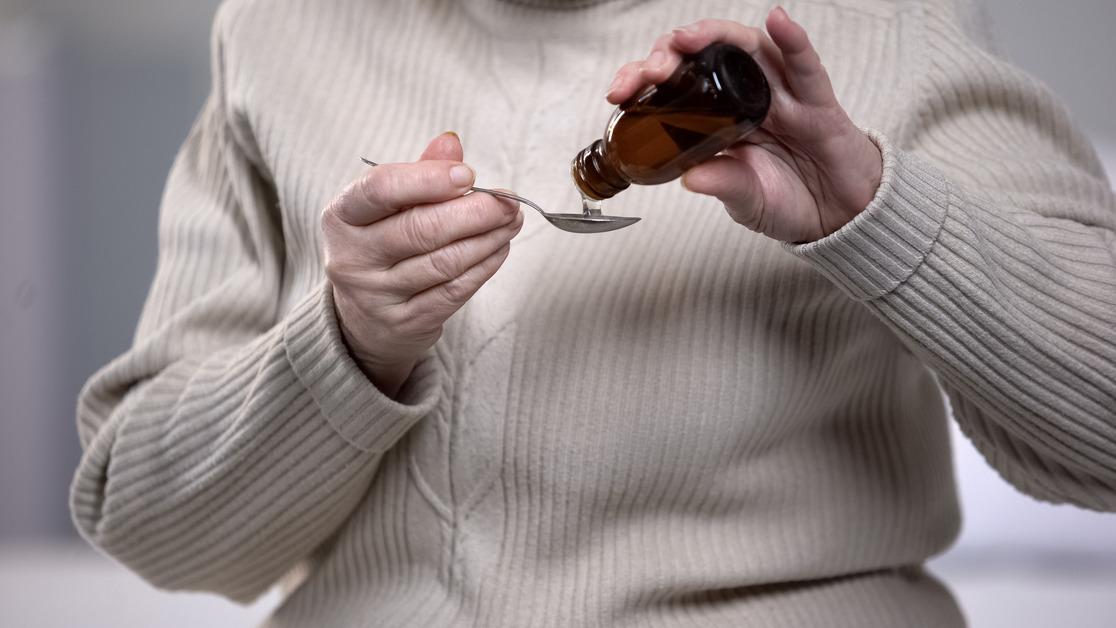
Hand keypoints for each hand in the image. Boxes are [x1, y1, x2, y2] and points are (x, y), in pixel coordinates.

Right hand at [321, 132, 522, 396]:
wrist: (365, 317)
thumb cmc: (383, 245)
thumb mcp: (389, 206)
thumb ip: (420, 172)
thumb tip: (450, 143)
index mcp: (342, 215)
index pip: (380, 189)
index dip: (427, 180)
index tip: (468, 175)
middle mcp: (351, 257)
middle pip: (420, 229)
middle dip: (474, 212)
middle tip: (507, 201)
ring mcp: (375, 295)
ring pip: (443, 262)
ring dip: (487, 239)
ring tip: (512, 221)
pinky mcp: (403, 323)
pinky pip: (453, 292)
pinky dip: (483, 268)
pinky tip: (499, 249)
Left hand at [606, 7, 882, 243]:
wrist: (840, 216)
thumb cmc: (791, 201)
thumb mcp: (746, 200)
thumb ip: (723, 185)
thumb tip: (689, 178)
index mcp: (720, 120)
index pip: (677, 87)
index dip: (646, 82)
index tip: (620, 92)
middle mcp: (747, 99)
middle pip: (705, 59)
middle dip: (671, 55)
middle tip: (652, 68)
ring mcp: (782, 95)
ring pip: (748, 49)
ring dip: (718, 37)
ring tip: (691, 37)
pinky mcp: (818, 102)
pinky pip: (805, 66)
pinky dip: (793, 42)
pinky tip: (778, 22)